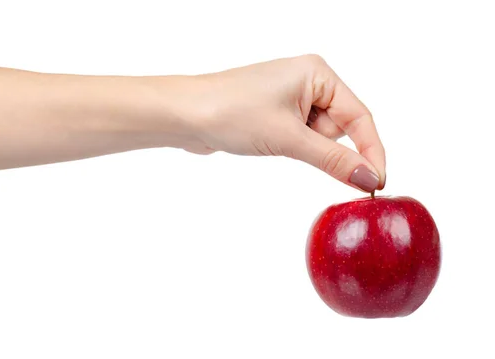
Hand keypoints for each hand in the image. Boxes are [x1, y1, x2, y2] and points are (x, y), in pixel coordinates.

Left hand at [180, 54, 385, 192]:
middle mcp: (307, 80)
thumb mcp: (289, 138)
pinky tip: (267, 141)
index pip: (360, 116)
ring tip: (271, 138)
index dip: (371, 151)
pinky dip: (293, 147)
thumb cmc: (231, 112)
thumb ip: (333, 159)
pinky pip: (300, 137)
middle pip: (340, 127)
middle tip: (293, 146)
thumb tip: (368, 177)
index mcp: (317, 73)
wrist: (184, 114)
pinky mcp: (276, 114)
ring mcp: (290, 97)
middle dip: (323, 147)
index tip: (377, 181)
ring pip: (319, 136)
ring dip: (304, 148)